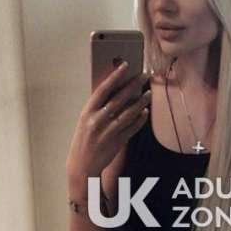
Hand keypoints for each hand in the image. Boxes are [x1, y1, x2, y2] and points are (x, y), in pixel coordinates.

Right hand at [66, 63, 151, 197]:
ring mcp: (108, 132)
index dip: (115, 76)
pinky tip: (145, 112)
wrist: (82, 165)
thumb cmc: (84, 140)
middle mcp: (97, 121)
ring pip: (128, 113)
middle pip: (119, 99)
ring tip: (148, 93)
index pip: (102, 89)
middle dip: (134, 86)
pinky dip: (139, 119)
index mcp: (87, 112)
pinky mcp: (117, 142)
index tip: (125, 65)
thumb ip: (98, 108)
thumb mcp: (85, 121)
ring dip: (140, 102)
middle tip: (145, 75)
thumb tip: (116, 91)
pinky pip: (132, 128)